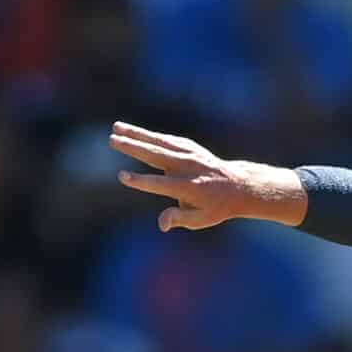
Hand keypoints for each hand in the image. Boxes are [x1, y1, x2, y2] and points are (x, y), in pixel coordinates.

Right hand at [110, 121, 277, 231]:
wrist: (238, 186)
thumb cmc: (216, 207)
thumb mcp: (201, 220)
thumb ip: (179, 219)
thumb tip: (162, 224)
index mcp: (189, 188)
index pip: (161, 185)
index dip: (141, 181)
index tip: (122, 176)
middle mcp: (188, 168)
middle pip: (156, 156)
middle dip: (134, 147)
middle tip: (112, 140)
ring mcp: (189, 154)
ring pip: (159, 142)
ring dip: (136, 133)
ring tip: (116, 127)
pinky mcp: (189, 146)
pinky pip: (166, 140)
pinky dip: (149, 135)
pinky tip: (131, 130)